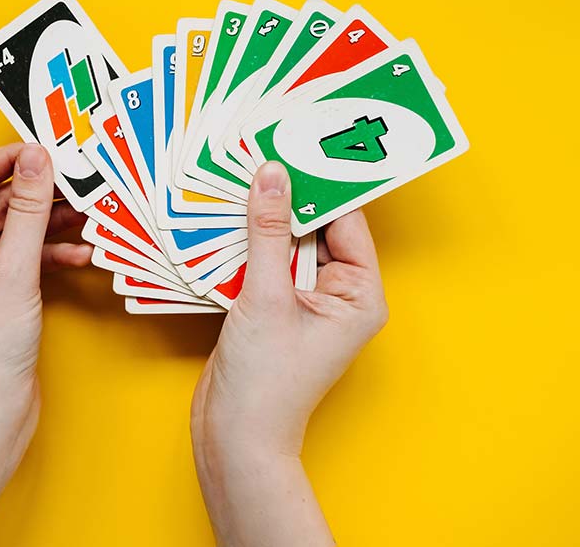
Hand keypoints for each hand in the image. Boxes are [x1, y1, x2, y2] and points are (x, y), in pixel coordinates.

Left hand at [0, 144, 90, 546]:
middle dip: (37, 195)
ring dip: (49, 224)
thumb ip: (28, 210)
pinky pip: (18, 254)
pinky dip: (47, 252)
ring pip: (10, 228)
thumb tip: (38, 158)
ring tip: (89, 213)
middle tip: (78, 177)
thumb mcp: (13, 272)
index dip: (6, 161)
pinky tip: (80, 251)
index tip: (43, 145)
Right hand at [191, 161, 387, 546]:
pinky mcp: (272, 308)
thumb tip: (271, 174)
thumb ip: (268, 232)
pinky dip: (242, 242)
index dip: (319, 182)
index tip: (296, 141)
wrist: (233, 438)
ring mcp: (303, 301)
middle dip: (284, 195)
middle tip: (258, 148)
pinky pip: (262, 262)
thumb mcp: (266, 297)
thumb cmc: (265, 381)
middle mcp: (338, 294)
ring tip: (234, 172)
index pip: (344, 221)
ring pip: (282, 242)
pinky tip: (219, 214)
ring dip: (259, 217)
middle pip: (312, 228)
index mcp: (359, 294)